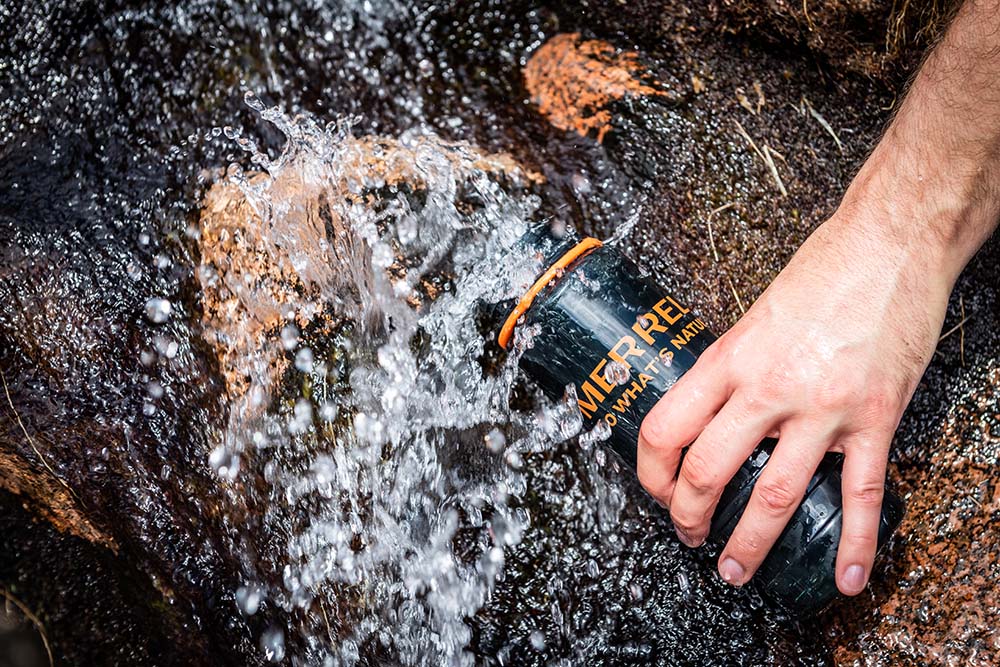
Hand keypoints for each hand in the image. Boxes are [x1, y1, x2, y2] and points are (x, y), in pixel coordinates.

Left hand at [636, 209, 951, 594]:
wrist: (890, 243)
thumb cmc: (823, 270)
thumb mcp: (755, 315)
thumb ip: (733, 367)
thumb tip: (712, 412)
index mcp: (730, 358)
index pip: (667, 427)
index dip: (651, 473)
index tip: (656, 491)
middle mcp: (768, 386)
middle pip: (709, 469)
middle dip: (689, 516)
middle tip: (688, 536)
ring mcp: (822, 406)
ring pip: (776, 494)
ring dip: (749, 543)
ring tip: (735, 571)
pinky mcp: (875, 416)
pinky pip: (861, 493)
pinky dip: (855, 543)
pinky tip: (847, 577)